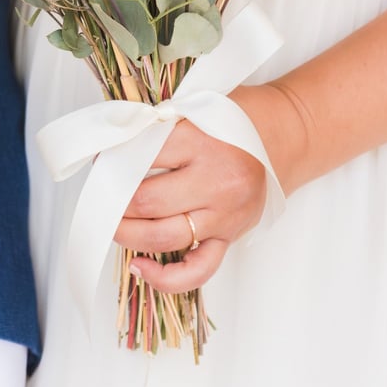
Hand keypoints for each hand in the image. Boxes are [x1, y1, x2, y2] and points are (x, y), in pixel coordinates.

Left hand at [114, 110, 268, 291]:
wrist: (285, 135)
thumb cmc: (234, 119)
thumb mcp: (193, 108)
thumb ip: (154, 130)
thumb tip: (109, 155)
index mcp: (200, 142)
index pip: (139, 160)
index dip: (111, 163)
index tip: (100, 164)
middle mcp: (215, 181)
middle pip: (146, 203)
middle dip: (114, 204)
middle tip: (101, 198)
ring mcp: (224, 214)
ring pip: (164, 237)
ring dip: (128, 236)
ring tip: (112, 227)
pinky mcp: (231, 237)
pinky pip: (198, 270)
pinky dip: (165, 277)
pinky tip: (141, 267)